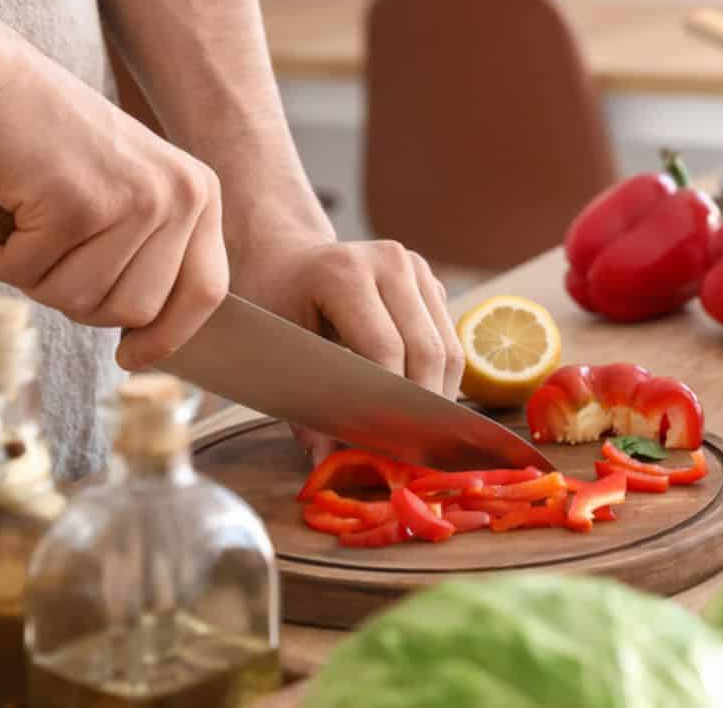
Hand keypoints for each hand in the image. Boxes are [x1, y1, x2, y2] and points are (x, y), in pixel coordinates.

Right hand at [0, 32, 228, 369]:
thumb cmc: (52, 142)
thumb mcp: (130, 188)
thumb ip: (153, 247)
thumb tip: (153, 332)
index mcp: (199, 193)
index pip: (207, 291)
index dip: (169, 336)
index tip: (133, 358)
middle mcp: (179, 196)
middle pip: (136, 309)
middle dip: (81, 299)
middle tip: (50, 254)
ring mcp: (131, 200)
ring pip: (81, 300)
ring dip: (37, 277)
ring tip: (27, 226)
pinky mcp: (76, 204)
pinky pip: (29, 274)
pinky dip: (0, 257)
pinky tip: (3, 213)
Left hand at [229, 238, 465, 463]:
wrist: (285, 260)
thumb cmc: (273, 306)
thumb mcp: (275, 352)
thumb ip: (304, 406)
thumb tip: (328, 463)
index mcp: (344, 272)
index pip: (386, 349)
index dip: (390, 403)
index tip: (384, 446)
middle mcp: (389, 261)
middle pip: (427, 349)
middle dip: (421, 408)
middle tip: (409, 453)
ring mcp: (416, 268)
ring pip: (449, 347)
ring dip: (438, 397)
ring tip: (420, 436)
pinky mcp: (430, 282)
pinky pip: (450, 339)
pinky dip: (440, 378)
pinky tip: (420, 407)